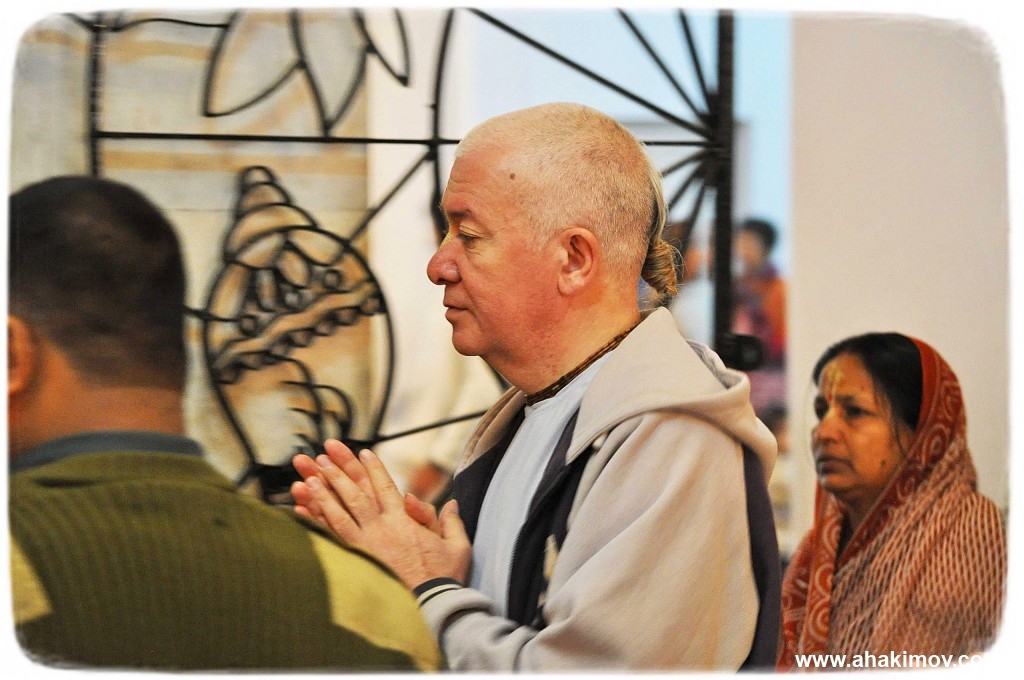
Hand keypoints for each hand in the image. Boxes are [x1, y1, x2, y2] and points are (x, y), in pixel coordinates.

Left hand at [291, 439, 471, 588]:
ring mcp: (365, 547)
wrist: (429, 609)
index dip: (373, 469)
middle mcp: (381, 530)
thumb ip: (452, 523)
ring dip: (324, 493)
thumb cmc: (443, 580)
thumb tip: (452, 505)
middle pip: (356, 494)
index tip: (363, 452)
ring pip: (339, 514)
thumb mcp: (456, 548)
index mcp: (403, 523)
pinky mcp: (355, 564)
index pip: (385, 488)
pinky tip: (301, 512)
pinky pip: (331, 539)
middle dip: (340, 471)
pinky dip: (315, 524)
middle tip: (325, 454)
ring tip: (308, 477)